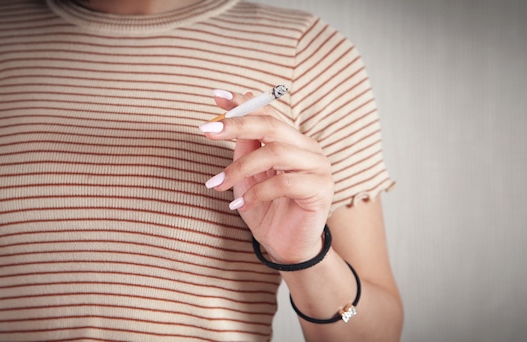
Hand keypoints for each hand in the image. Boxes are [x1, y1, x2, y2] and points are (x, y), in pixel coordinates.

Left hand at [200, 90, 334, 264]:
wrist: (286, 248)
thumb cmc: (267, 210)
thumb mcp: (247, 177)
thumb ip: (244, 149)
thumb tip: (227, 119)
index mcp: (292, 141)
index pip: (267, 113)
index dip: (242, 104)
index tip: (217, 96)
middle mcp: (308, 148)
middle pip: (272, 125)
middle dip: (237, 125)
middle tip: (207, 131)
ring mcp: (318, 167)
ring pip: (276, 152)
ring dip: (240, 168)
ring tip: (217, 184)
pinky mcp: (320, 190)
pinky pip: (284, 183)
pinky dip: (257, 192)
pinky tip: (240, 204)